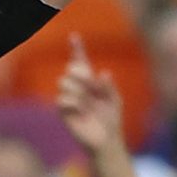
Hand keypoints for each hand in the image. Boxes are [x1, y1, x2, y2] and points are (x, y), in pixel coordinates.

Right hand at [56, 36, 126, 157]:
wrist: (106, 140)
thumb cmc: (111, 120)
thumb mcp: (115, 100)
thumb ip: (109, 86)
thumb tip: (102, 72)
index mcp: (90, 82)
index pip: (80, 62)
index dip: (76, 49)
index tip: (74, 37)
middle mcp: (78, 88)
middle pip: (71, 69)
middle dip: (80, 74)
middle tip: (90, 83)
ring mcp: (69, 98)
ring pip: (64, 82)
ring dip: (77, 89)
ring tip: (86, 102)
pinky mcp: (64, 111)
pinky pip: (62, 99)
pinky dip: (73, 103)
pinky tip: (80, 111)